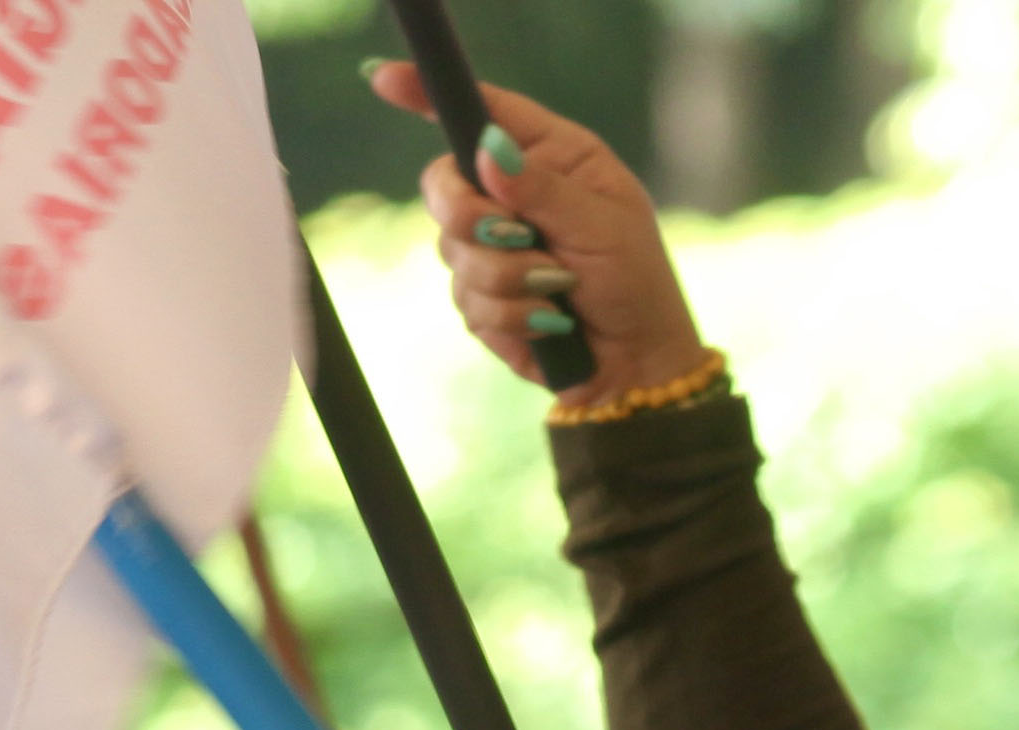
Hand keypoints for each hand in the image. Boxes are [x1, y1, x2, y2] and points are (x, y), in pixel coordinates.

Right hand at [369, 68, 712, 414]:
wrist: (635, 363)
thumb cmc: (634, 281)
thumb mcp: (601, 225)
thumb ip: (543, 188)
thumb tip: (487, 147)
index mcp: (548, 155)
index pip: (481, 111)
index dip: (428, 93)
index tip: (382, 78)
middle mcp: (511, 195)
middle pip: (443, 185)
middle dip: (470, 218)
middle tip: (518, 238)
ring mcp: (491, 247)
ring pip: (452, 251)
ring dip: (509, 279)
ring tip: (560, 290)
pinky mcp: (482, 298)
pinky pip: (467, 301)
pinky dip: (511, 316)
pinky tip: (549, 322)